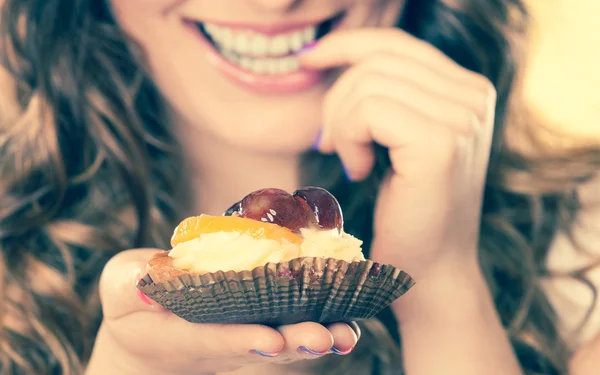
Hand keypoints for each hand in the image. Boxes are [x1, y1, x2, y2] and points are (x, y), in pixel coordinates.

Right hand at [91, 249, 359, 374]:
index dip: (243, 339)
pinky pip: (293, 325)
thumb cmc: (133, 305)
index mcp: (185, 332)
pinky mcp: (262, 324)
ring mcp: (246, 336)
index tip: (270, 340)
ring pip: (286, 343)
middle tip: (327, 338)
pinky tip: (351, 314)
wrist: (152, 334)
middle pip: (263, 346)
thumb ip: (129, 283)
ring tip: (348, 334)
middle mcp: (224, 340)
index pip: (217, 338)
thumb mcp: (120, 287)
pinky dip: (322, 320)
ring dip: (317, 339)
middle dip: (295, 343)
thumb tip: (148, 282)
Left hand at [300, 28, 495, 284]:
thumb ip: (385, 93)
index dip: (347, 45)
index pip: (397, 46)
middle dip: (338, 99)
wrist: (427, 272)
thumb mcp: (395, 138)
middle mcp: (474, 97)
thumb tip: (327, 54)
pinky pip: (369, 110)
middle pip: (379, 61)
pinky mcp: (441, 144)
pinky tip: (359, 170)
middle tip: (329, 143)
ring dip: (342, 124)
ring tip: (351, 161)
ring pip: (369, 83)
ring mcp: (463, 118)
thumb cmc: (406, 211)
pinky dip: (349, 138)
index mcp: (468, 91)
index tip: (309, 59)